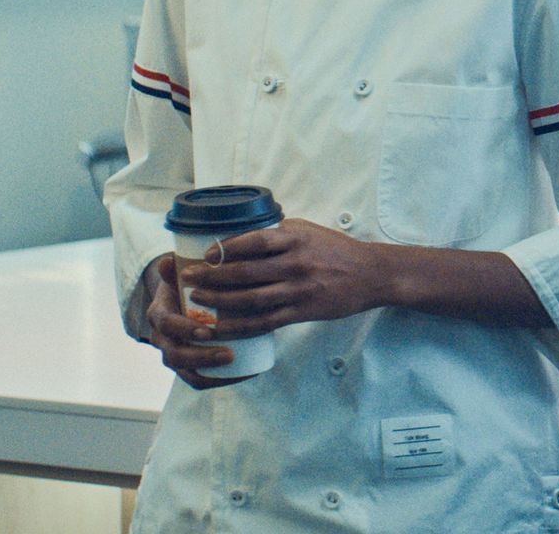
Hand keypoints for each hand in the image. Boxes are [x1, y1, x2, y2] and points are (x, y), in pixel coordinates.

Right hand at [142, 254, 243, 388]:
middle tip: (228, 353)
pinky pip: (198, 380)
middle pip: (174, 355)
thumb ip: (178, 266)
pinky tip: (242, 376)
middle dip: (200, 357)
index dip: (184, 330)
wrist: (187, 297)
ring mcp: (174, 353)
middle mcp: (162, 337)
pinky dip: (217, 381)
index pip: (166, 325)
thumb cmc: (191, 282)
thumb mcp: (184, 272)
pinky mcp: (188, 366)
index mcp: (159, 313)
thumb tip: (168, 260)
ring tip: (235, 363)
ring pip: (185, 371)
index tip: (208, 331)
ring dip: (209, 371)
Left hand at [177, 218, 386, 338]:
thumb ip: (278, 233)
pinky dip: (238, 325)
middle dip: (210, 276)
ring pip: (250, 298)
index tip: (204, 255)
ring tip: (197, 300)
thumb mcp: (309, 231)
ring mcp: (299, 289)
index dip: (224, 249)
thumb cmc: (336, 250)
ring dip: (218, 300)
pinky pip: (264, 321)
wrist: (370, 274)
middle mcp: (296, 263)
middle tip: (187, 278)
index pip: (252, 241)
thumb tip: (242, 236)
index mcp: (295, 238)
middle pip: (244, 272)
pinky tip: (220, 327)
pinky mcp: (302, 311)